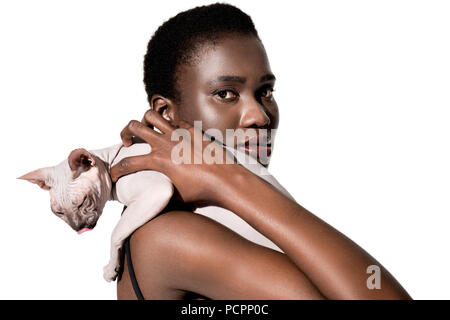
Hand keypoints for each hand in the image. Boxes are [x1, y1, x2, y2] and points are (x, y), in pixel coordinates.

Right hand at [110, 110, 241, 204]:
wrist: (226, 180)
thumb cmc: (202, 192)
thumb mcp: (176, 197)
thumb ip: (162, 193)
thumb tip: (156, 197)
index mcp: (158, 161)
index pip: (127, 164)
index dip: (116, 171)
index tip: (115, 175)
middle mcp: (165, 143)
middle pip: (133, 127)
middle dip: (125, 133)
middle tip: (128, 142)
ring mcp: (178, 133)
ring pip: (152, 115)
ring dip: (145, 121)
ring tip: (147, 130)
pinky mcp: (192, 129)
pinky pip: (174, 120)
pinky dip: (168, 126)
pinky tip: (172, 135)